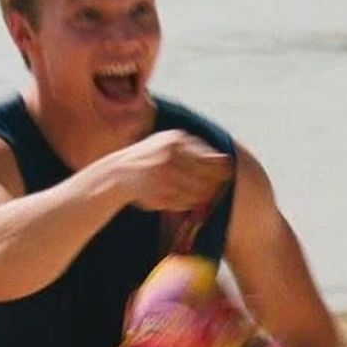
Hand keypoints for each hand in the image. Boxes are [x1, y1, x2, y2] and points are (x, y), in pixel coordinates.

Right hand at [100, 130, 231, 212]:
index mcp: (175, 141)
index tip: (223, 175)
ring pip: (198, 194)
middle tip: (212, 188)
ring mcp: (162, 178)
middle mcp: (168, 158)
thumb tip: (227, 160)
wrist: (120, 172)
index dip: (221, 171)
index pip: (210, 161)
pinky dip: (188, 204)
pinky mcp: (158, 196)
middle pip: (206, 178)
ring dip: (202, 197)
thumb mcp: (171, 143)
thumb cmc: (154, 156)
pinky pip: (184, 204)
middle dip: (213, 186)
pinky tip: (181, 197)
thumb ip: (198, 149)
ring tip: (194, 193)